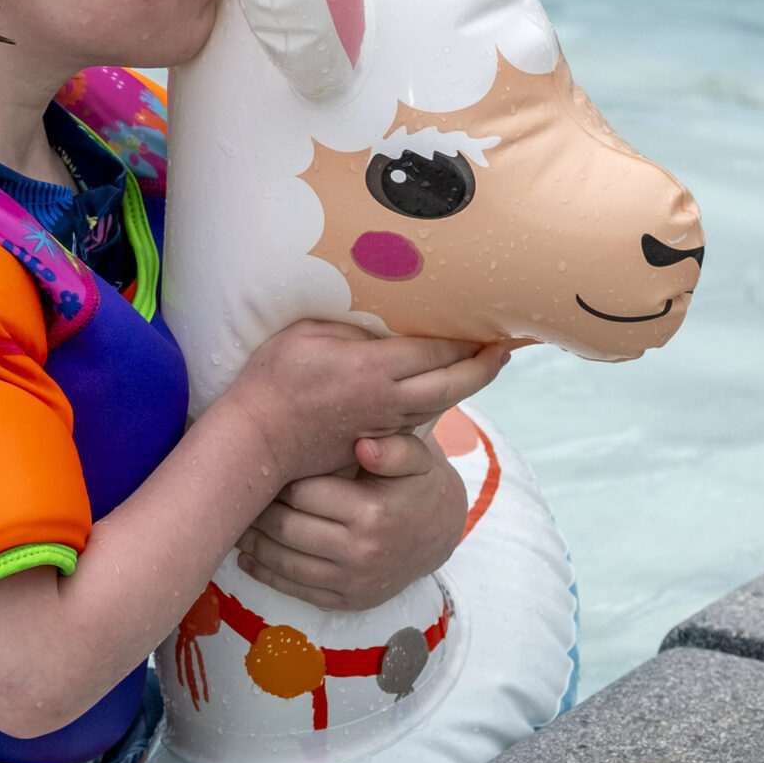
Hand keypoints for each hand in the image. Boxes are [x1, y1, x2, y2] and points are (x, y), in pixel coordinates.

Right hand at [223, 321, 507, 484]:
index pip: (436, 349)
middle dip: (484, 366)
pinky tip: (441, 391)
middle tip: (505, 349)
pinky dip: (437, 402)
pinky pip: (417, 420)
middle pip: (453, 384)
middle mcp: (389, 400)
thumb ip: (351, 325)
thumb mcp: (309, 332)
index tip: (490, 324)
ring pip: (439, 405)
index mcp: (375, 368)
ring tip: (482, 365)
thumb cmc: (274, 380)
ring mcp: (383, 425)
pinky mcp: (374, 441)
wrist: (258, 440)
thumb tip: (383, 321)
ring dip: (466, 384)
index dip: (468, 337)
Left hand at [237, 431, 468, 613]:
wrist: (440, 535)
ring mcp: (352, 581)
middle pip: (286, 528)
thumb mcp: (418, 457)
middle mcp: (360, 552)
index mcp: (372, 512)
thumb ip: (394, 448)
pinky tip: (246, 556)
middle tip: (238, 491)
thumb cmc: (419, 486)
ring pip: (284, 562)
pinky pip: (295, 589)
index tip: (259, 464)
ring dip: (252, 543)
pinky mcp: (346, 601)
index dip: (276, 477)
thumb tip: (364, 447)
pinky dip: (265, 573)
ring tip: (234, 521)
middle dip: (257, 510)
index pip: (302, 493)